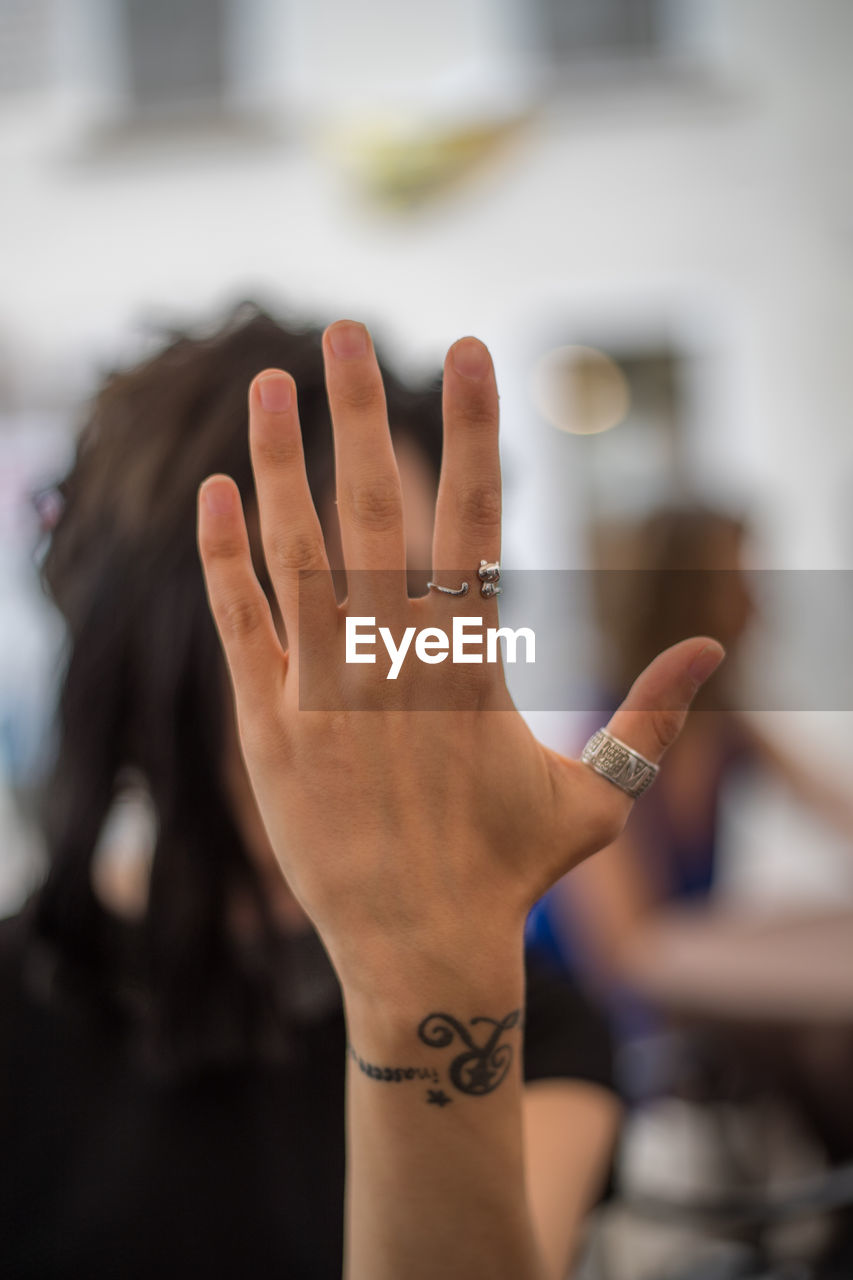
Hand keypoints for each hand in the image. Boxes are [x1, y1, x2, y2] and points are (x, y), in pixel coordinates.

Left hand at [197, 322, 722, 995]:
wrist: (420, 949)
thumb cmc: (511, 871)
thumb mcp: (598, 797)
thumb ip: (651, 715)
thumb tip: (714, 646)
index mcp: (475, 664)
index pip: (478, 519)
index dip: (477, 428)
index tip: (469, 348)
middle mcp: (395, 662)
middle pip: (375, 510)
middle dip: (359, 411)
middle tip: (340, 330)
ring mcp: (325, 691)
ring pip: (296, 552)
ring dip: (278, 461)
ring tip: (264, 384)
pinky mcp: (269, 727)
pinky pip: (242, 625)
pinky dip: (224, 559)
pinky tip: (213, 494)